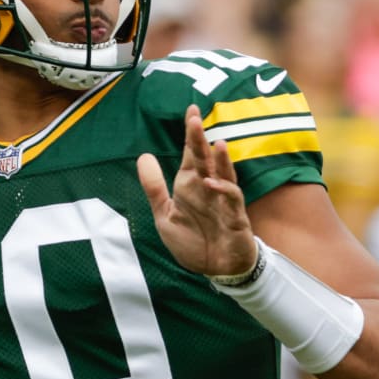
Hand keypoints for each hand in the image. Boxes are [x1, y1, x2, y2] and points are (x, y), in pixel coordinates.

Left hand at [137, 104, 257, 276]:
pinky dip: (223, 191)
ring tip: (215, 142)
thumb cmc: (193, 241)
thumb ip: (154, 188)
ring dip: (220, 160)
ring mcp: (222, 201)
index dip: (190, 133)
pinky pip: (232, 200)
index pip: (190, 154)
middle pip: (204, 158)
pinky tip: (211, 183)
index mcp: (190, 185)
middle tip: (194, 117)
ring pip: (223, 174)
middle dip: (199, 139)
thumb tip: (143, 156)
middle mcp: (207, 188)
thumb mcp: (165, 215)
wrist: (214, 269)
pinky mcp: (235, 217)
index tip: (190, 109)